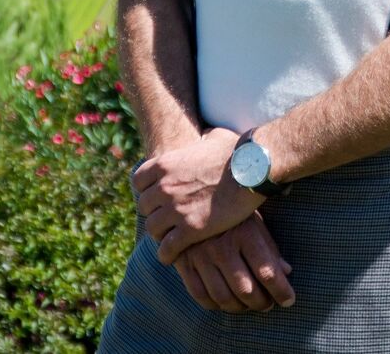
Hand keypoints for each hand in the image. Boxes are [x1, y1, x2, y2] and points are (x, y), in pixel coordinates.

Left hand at [134, 127, 262, 263]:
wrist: (252, 170)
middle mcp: (164, 187)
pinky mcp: (190, 230)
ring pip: (152, 229)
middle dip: (155, 212)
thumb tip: (205, 135)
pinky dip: (167, 254)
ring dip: (161, 233)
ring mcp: (175, 209)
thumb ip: (201, 138)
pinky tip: (174, 255)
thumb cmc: (236, 151)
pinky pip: (166, 249)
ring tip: (171, 236)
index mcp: (165, 164)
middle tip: (168, 217)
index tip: (158, 195)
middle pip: (144, 207)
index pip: (138, 181)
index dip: (147, 189)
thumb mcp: (213, 136)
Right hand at [174, 212, 294, 312]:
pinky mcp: (184, 263)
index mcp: (244, 233)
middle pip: (246, 290)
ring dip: (240, 308)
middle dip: (261, 303)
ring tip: (249, 305)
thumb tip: (287, 272)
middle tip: (268, 304)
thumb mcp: (254, 222)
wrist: (192, 197)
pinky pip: (201, 295)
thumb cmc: (231, 212)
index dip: (281, 291)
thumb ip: (269, 248)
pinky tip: (226, 301)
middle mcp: (222, 246)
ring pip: (223, 297)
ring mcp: (201, 256)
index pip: (267, 272)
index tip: (289, 300)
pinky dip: (215, 305)